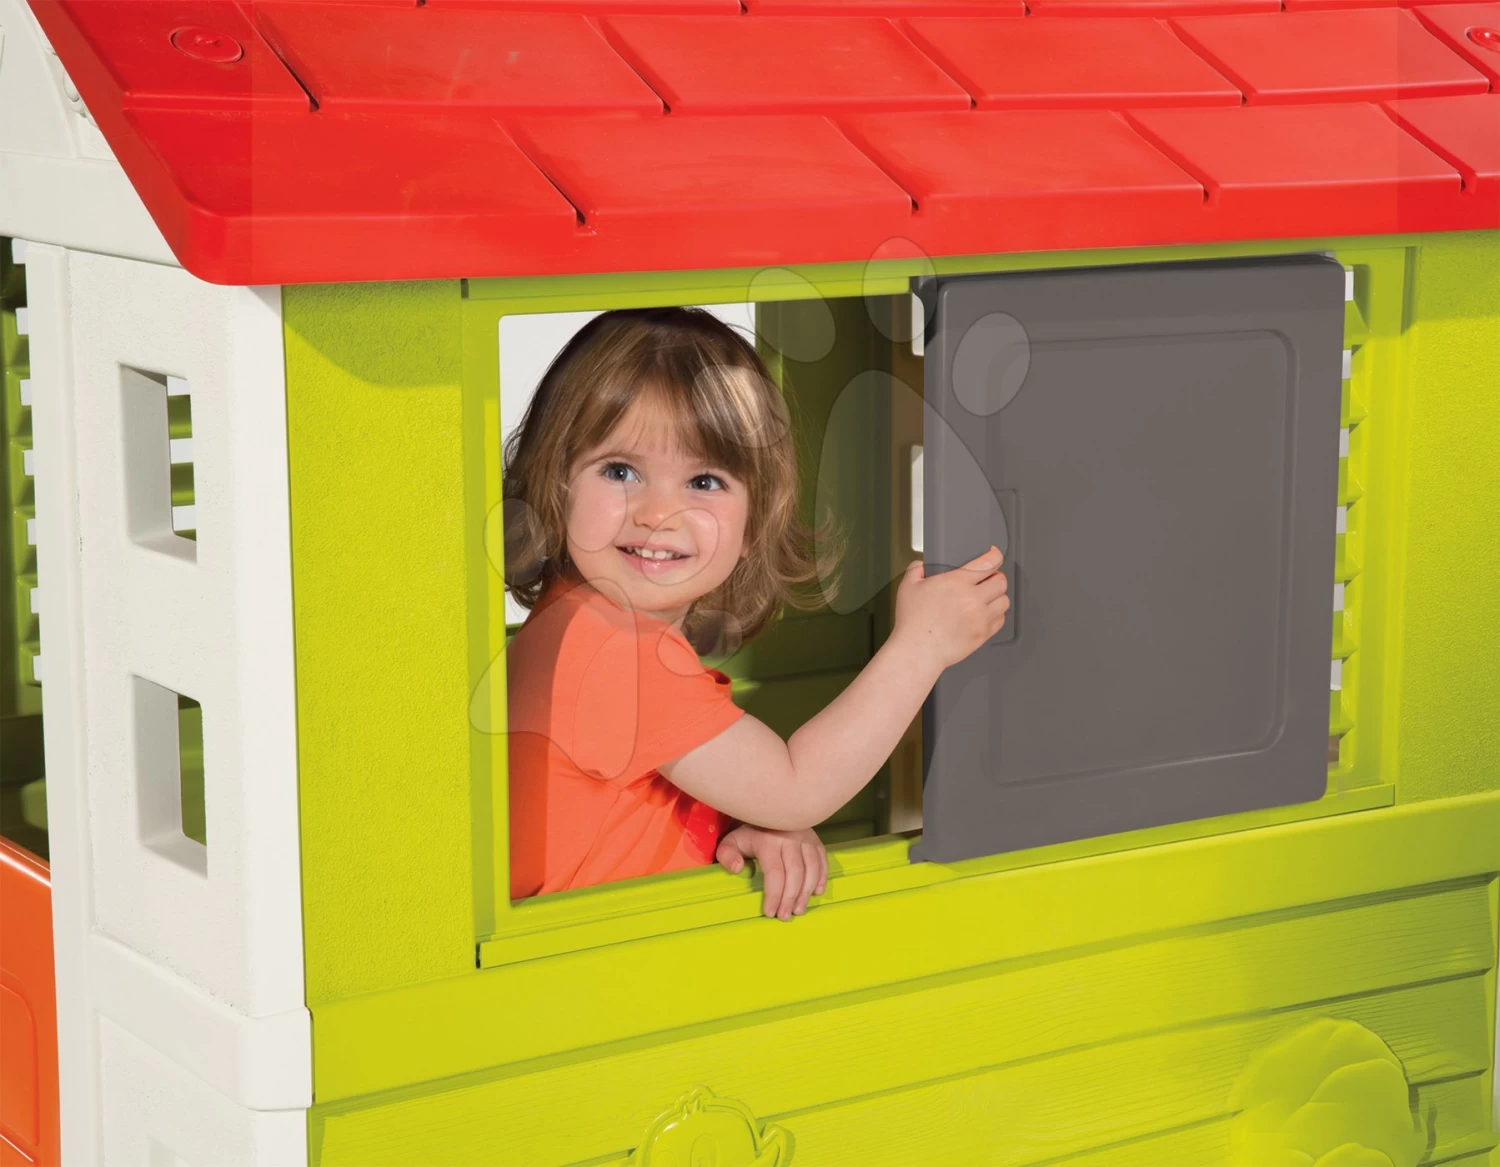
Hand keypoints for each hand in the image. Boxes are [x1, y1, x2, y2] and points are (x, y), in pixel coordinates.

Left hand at [716, 824, 827, 920]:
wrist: (767, 809)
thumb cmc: (748, 832)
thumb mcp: (731, 840)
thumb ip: (727, 855)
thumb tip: (737, 869)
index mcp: (768, 840)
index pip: (775, 872)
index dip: (774, 895)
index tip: (770, 912)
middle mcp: (790, 837)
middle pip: (795, 873)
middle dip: (790, 898)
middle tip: (785, 916)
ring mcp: (805, 838)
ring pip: (812, 868)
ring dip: (806, 892)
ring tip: (799, 909)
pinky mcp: (815, 839)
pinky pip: (822, 860)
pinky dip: (822, 878)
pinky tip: (816, 892)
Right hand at [892, 546, 1009, 672]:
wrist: (918, 651)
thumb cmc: (913, 623)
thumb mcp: (908, 586)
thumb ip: (916, 569)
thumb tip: (922, 565)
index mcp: (957, 582)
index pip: (989, 562)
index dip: (995, 555)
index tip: (994, 554)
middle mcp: (973, 598)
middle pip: (1001, 581)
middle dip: (996, 577)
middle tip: (988, 578)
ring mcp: (980, 617)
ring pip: (1004, 601)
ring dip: (998, 596)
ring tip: (987, 597)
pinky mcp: (983, 634)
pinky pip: (1000, 620)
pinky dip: (996, 615)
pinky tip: (985, 614)